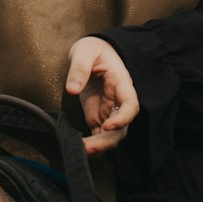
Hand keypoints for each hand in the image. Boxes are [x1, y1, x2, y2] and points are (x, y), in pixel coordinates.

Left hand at [66, 37, 139, 155]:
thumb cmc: (92, 50)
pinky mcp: (97, 117)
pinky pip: (99, 135)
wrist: (91, 53)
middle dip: (107, 140)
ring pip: (111, 135)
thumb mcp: (84, 52)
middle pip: (121, 127)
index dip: (123, 118)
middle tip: (89, 147)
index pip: (130, 105)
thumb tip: (72, 89)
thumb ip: (79, 69)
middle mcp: (118, 101)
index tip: (107, 126)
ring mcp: (108, 111)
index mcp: (121, 83)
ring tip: (81, 151)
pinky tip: (79, 149)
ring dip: (99, 146)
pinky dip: (92, 145)